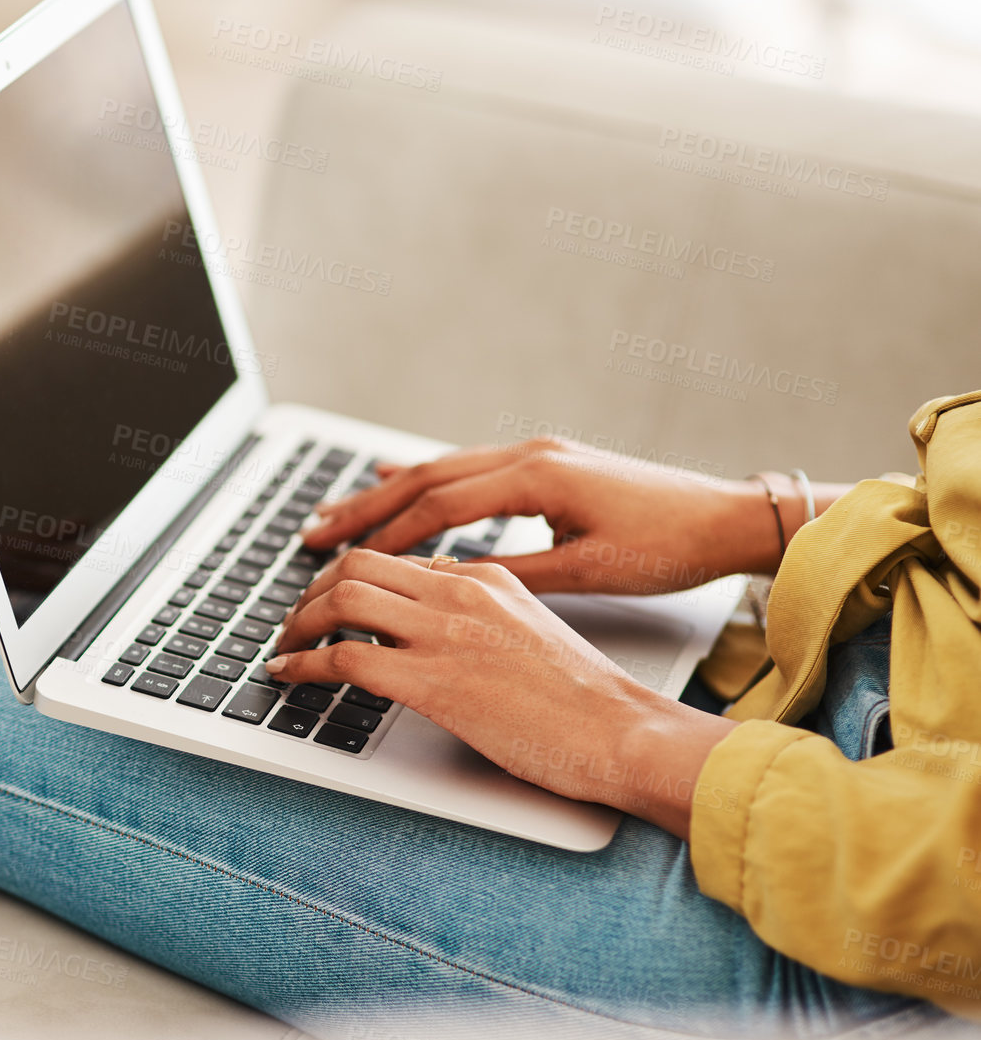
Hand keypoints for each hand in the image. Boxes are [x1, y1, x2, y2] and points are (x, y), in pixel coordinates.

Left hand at [266, 549, 735, 837]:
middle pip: (359, 563)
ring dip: (299, 621)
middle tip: (295, 619)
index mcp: (485, 577)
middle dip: (312, 589)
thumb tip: (430, 617)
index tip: (326, 599)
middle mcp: (460, 593)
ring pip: (342, 597)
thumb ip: (481, 615)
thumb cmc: (586, 699)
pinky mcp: (433, 681)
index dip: (349, 577)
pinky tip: (289, 675)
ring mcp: (445, 633)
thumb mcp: (531, 631)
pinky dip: (303, 663)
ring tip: (285, 645)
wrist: (622, 732)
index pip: (397, 560)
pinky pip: (344, 658)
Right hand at [300, 437, 795, 593]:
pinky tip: (398, 479)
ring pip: (441, 470)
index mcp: (536, 477)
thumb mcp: (588, 574)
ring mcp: (537, 453)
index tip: (340, 562)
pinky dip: (425, 481)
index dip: (385, 536)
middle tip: (312, 532)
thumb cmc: (668, 547)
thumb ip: (515, 576)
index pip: (439, 507)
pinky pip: (466, 469)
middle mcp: (529, 455)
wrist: (727, 517)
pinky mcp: (546, 463)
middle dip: (364, 506)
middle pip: (425, 478)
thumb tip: (449, 585)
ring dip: (386, 492)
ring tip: (337, 513)